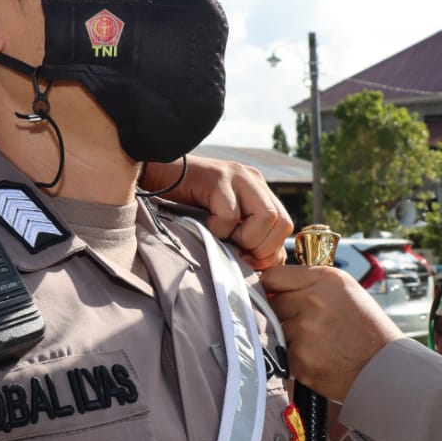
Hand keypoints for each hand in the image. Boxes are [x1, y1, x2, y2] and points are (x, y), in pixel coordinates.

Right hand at [149, 155, 292, 267]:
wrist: (155, 177)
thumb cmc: (186, 206)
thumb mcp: (223, 223)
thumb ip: (247, 238)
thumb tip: (267, 264)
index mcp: (258, 189)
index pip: (286, 224)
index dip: (271, 251)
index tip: (249, 263)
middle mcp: (253, 179)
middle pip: (282, 221)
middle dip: (262, 247)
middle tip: (237, 253)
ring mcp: (237, 176)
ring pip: (265, 216)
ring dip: (244, 238)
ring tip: (223, 236)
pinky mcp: (217, 178)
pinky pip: (230, 214)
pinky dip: (218, 229)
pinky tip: (205, 224)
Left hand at [262, 262, 404, 400]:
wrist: (385, 367)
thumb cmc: (366, 328)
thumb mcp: (345, 290)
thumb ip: (310, 284)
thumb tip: (272, 285)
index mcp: (325, 278)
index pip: (274, 276)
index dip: (271, 287)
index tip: (274, 295)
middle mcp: (313, 300)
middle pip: (272, 304)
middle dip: (281, 314)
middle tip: (306, 325)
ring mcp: (304, 330)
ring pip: (275, 330)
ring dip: (288, 338)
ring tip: (316, 343)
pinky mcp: (299, 358)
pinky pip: (282, 354)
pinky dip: (294, 358)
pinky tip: (317, 358)